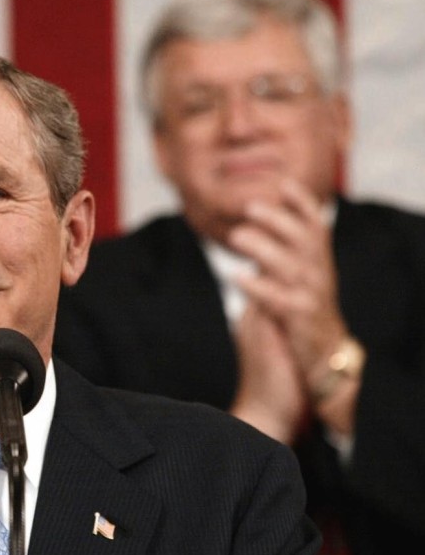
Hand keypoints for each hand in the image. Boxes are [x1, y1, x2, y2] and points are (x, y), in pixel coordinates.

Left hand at [227, 181, 358, 434]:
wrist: (316, 370)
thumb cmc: (295, 325)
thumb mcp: (285, 286)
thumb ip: (271, 262)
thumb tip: (249, 233)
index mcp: (317, 266)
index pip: (314, 228)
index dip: (302, 204)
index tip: (282, 183)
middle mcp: (319, 278)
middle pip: (302, 240)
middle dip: (278, 219)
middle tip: (250, 206)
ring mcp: (312, 300)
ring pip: (292, 267)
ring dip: (264, 248)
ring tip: (237, 236)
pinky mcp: (301, 324)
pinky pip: (279, 302)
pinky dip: (258, 287)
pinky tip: (236, 277)